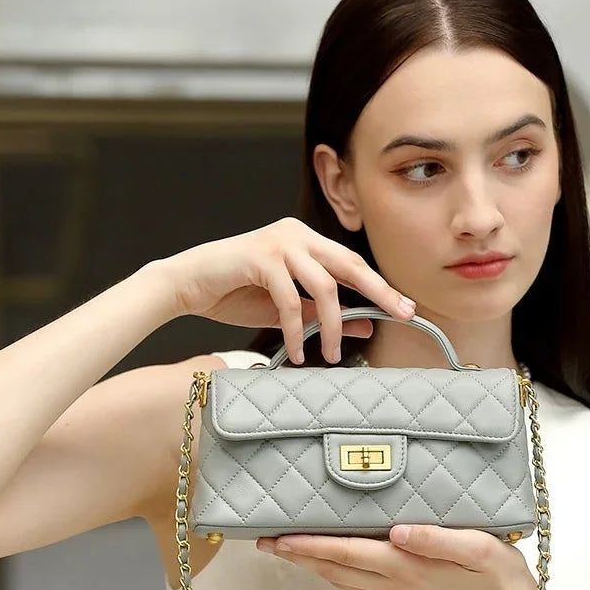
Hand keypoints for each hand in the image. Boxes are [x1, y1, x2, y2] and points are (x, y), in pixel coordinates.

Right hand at [154, 216, 416, 363]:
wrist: (185, 284)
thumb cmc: (235, 293)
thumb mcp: (289, 309)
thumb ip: (323, 314)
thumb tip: (367, 325)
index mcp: (306, 242)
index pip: (352, 264)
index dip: (380, 287)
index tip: (405, 308)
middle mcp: (297, 234)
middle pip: (350, 265)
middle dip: (379, 293)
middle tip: (402, 316)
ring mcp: (279, 242)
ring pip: (325, 285)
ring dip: (332, 325)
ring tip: (330, 354)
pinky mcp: (260, 256)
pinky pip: (290, 299)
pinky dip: (296, 329)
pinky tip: (296, 351)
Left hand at [256, 524, 536, 589]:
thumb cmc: (502, 582)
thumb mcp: (479, 549)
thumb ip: (436, 539)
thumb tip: (397, 530)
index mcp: (408, 568)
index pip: (348, 553)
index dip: (312, 545)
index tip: (281, 538)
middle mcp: (397, 585)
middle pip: (337, 569)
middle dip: (299, 556)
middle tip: (268, 543)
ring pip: (345, 581)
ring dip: (315, 566)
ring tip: (291, 552)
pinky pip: (362, 588)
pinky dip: (339, 574)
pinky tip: (335, 565)